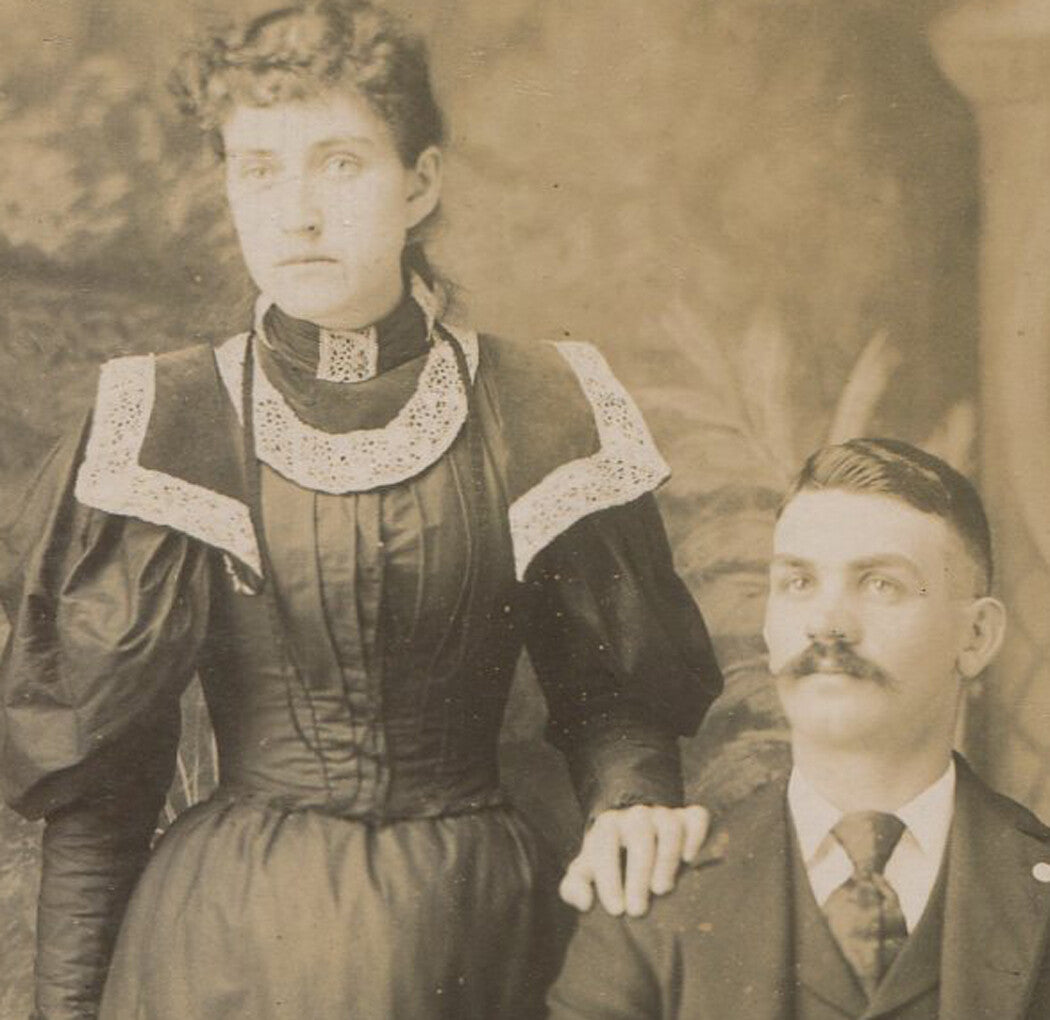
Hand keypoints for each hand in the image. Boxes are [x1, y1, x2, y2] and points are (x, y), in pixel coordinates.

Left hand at [558, 803, 709, 916]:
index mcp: (609, 825)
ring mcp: (665, 814)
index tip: (616, 910)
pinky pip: (697, 818)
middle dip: (637, 874)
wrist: (634, 832)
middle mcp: (637, 815)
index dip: (609, 878)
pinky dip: (696, 836)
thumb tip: (584, 902)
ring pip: (670, 828)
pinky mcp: (690, 817)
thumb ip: (574, 886)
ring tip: (662, 890)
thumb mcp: (587, 870)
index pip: (606, 845)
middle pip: (640, 836)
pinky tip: (691, 860)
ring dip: (667, 859)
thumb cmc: (610, 860)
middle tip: (638, 910)